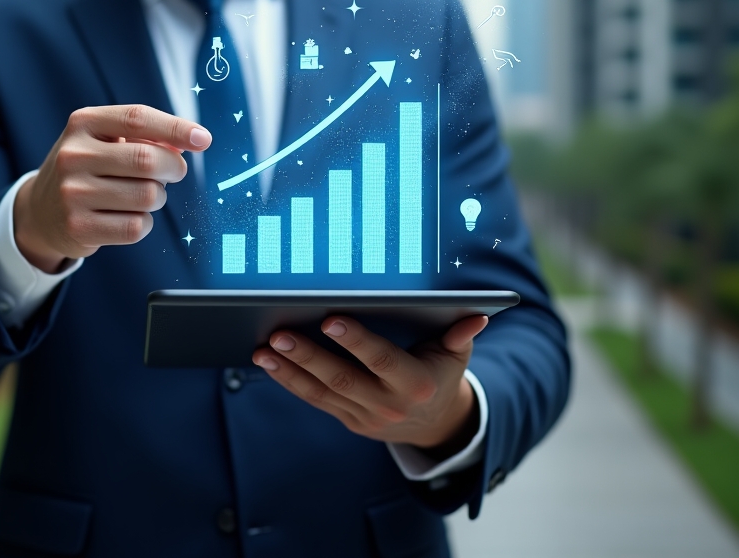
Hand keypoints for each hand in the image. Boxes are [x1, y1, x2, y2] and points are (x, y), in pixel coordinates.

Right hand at [14, 105, 210, 272]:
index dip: (176, 128)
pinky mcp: (78, 227)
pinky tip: (129, 216)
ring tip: (142, 194)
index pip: (137, 118)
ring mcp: (72, 192)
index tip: (204, 139)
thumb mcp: (105, 140)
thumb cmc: (88, 168)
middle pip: (147, 159)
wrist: (40, 211)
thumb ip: (145, 137)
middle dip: (173, 168)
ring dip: (158, 197)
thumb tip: (190, 142)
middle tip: (173, 173)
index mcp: (83, 123)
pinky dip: (144, 222)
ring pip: (148, 195)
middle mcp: (73, 155)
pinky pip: (137, 226)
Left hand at [252, 315, 487, 453]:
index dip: (357, 342)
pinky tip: (267, 362)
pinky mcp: (348, 419)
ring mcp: (364, 416)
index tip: (331, 319)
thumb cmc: (441, 373)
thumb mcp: (456, 356)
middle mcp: (387, 405)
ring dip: (289, 370)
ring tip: (263, 349)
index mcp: (414, 384)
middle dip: (308, 356)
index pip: (381, 360)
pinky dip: (289, 381)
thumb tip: (478, 315)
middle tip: (279, 334)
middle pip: (342, 379)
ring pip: (321, 393)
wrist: (436, 425)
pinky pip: (314, 400)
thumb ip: (460, 334)